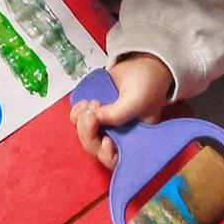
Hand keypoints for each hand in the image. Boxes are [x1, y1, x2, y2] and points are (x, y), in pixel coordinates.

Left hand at [69, 53, 173, 168]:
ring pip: (85, 136)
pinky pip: (79, 121)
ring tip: (93, 103)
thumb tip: (95, 119)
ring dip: (82, 122)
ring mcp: (106, 126)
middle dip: (89, 133)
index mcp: (135, 140)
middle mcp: (120, 137)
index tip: (106, 141)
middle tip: (92, 114)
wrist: (141, 62)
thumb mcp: (136, 100)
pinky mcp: (96, 114)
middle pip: (96, 148)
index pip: (118, 160)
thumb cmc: (147, 83)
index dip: (108, 156)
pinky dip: (77, 113)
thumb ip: (118, 114)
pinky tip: (85, 102)